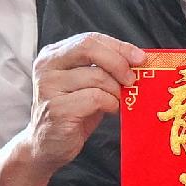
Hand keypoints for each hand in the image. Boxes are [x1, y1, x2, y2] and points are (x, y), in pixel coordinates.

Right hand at [24, 31, 146, 170]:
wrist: (47, 146)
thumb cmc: (72, 112)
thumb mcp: (86, 84)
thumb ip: (103, 68)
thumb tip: (136, 60)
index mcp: (53, 55)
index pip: (89, 39)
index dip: (118, 47)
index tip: (139, 58)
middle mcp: (46, 67)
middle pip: (88, 49)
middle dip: (118, 62)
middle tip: (132, 79)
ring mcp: (48, 88)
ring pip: (96, 76)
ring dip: (116, 90)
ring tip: (118, 100)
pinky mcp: (57, 109)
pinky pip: (95, 98)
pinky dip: (110, 104)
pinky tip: (110, 110)